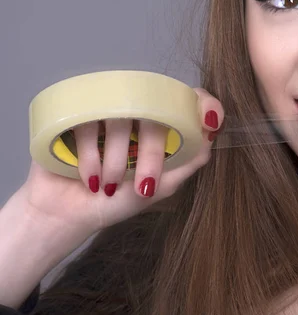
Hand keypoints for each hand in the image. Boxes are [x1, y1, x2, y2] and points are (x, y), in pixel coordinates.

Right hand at [16, 88, 222, 235]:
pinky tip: (90, 178)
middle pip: (156, 113)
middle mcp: (138, 114)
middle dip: (151, 155)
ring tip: (109, 186)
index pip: (187, 100)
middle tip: (143, 187)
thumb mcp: (163, 186)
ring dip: (117, 160)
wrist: (68, 214)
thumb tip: (212, 133)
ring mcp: (108, 112)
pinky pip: (89, 121)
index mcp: (162, 128)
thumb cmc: (118, 201)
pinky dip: (92, 155)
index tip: (209, 121)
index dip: (202, 103)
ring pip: (122, 117)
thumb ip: (191, 161)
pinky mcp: (77, 114)